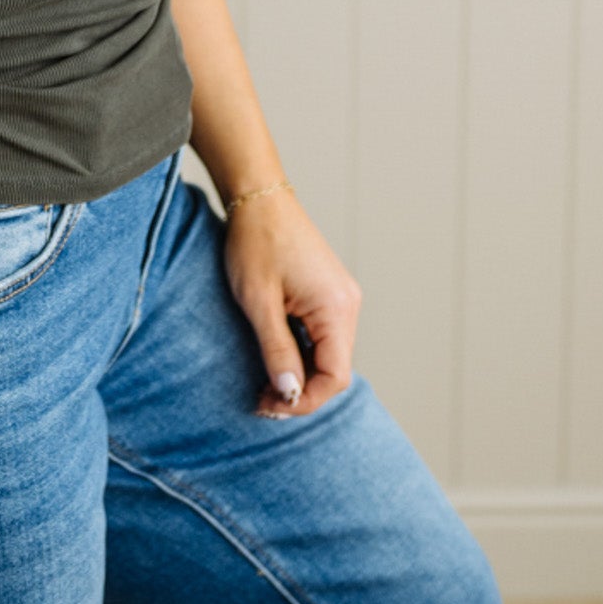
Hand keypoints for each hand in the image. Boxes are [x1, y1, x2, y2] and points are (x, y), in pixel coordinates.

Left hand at [220, 185, 362, 417]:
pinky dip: (301, 355)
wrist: (259, 197)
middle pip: (334, 370)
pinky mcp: (327, 293)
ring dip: (299, 375)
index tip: (269, 406)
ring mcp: (339, 298)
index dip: (304, 400)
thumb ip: (276, 350)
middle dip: (299, 391)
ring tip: (263, 385)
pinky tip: (275, 360)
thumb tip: (289, 393)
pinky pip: (321, 337)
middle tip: (260, 401)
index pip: (335, 377)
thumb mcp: (258, 301)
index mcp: (336, 308)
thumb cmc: (256, 242)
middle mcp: (347, 305)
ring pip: (327, 355)